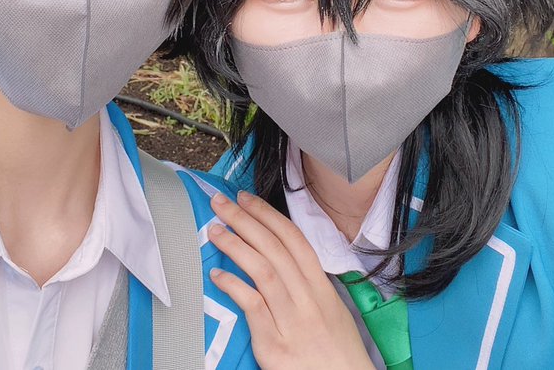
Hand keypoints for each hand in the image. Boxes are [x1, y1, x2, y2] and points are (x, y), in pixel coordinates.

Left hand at [208, 191, 374, 369]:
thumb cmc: (337, 356)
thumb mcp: (331, 313)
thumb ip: (308, 288)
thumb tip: (283, 263)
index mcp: (322, 290)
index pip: (294, 241)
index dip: (268, 216)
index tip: (247, 199)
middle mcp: (309, 301)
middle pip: (275, 249)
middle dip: (246, 220)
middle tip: (222, 203)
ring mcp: (292, 322)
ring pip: (263, 271)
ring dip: (236, 246)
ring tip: (216, 231)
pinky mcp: (275, 346)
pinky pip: (253, 308)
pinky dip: (234, 287)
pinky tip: (217, 276)